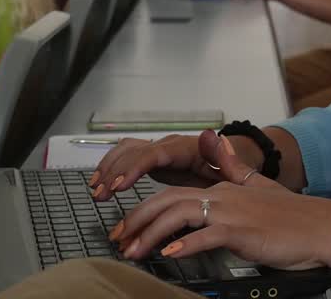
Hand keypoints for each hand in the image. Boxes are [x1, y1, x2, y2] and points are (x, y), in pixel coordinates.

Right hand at [88, 132, 262, 200]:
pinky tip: (99, 183)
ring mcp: (159, 149)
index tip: (119, 186)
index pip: (154, 154)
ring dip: (108, 169)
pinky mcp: (153, 158)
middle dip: (115, 173)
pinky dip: (110, 166)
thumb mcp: (233, 169)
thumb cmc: (233, 171)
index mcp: (187, 148)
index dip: (134, 168)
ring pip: (126, 152)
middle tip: (101, 195)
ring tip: (96, 191)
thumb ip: (222, 156)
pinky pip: (126, 156)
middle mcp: (169, 145)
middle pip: (135, 153)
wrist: (235, 163)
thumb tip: (210, 134)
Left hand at [110, 132, 330, 271]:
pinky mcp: (241, 231)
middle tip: (118, 239)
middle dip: (137, 220)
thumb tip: (215, 141)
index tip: (127, 229)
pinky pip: (206, 236)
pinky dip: (184, 245)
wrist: (321, 227)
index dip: (145, 210)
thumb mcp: (259, 185)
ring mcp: (232, 212)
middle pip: (168, 201)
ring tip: (133, 252)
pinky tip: (169, 255)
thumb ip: (234, 166)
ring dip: (151, 234)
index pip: (174, 194)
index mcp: (224, 188)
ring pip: (180, 215)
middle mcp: (224, 195)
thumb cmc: (292, 216)